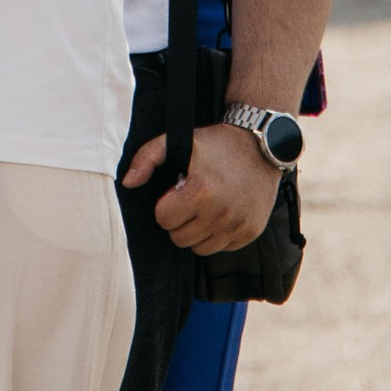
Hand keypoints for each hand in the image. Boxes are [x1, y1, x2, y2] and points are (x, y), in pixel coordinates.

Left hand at [121, 118, 284, 254]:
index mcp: (200, 191)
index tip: (179, 191)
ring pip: (199, 248)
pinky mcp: (251, 232)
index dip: (167, 205)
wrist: (262, 146)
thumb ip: (147, 157)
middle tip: (192, 199)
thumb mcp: (178, 141)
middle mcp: (220, 212)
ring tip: (206, 207)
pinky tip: (223, 213)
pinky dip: (218, 235)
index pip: (163, 220)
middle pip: (179, 238)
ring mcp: (237, 225)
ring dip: (198, 231)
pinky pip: (222, 248)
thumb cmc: (216, 144)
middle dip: (180, 220)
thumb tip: (127, 182)